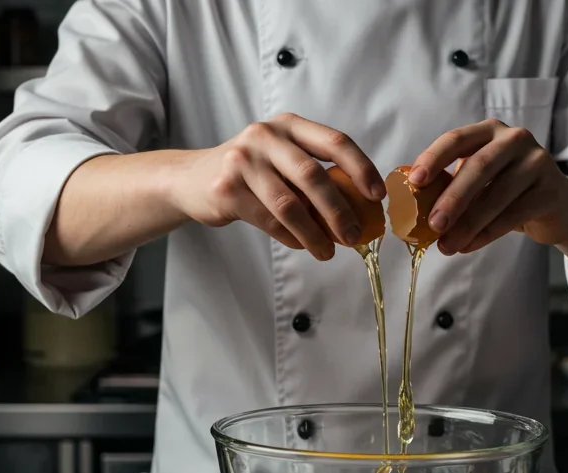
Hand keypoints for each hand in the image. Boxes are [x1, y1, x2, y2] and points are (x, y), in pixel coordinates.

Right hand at [171, 113, 384, 260]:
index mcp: (289, 124)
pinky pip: (269, 220)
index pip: (335, 141)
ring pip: (290, 204)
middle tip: (354, 235)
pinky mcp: (227, 189)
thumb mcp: (281, 158)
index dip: (362, 168)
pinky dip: (291, 237)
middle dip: (339, 211)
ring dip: (315, 234)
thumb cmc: (250, 172)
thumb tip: (359, 209)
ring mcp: (243, 161)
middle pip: (314, 176)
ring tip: (329, 252)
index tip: (376, 196)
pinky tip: (303, 245)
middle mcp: (266, 136)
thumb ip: (314, 173)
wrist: (191, 179)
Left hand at [408, 119, 567, 254]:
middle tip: (433, 225)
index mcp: (490, 130)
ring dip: (468, 224)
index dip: (434, 158)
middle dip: (453, 198)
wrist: (557, 206)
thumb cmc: (506, 192)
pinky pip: (514, 215)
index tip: (415, 181)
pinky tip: (468, 246)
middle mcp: (515, 139)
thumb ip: (453, 183)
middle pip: (479, 166)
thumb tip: (412, 206)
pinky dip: (487, 233)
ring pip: (497, 195)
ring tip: (447, 246)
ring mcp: (537, 163)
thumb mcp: (480, 180)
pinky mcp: (550, 191)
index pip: (457, 139)